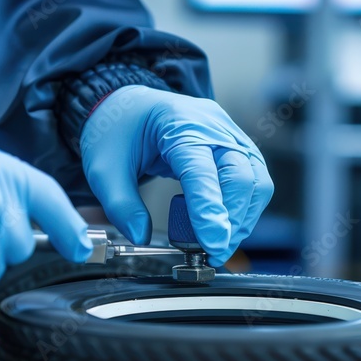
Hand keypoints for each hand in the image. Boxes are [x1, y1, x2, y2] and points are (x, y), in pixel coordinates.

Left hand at [80, 85, 273, 266]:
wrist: (131, 107)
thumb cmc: (119, 130)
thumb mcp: (104, 168)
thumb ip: (121, 205)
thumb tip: (141, 237)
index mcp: (178, 123)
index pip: (203, 170)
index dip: (210, 210)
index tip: (212, 245)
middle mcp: (212, 126)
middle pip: (241, 176)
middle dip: (232, 221)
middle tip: (213, 253)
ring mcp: (229, 135)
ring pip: (256, 181)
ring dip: (242, 219)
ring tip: (219, 245)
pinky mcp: (236, 148)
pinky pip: (253, 181)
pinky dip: (243, 210)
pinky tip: (224, 228)